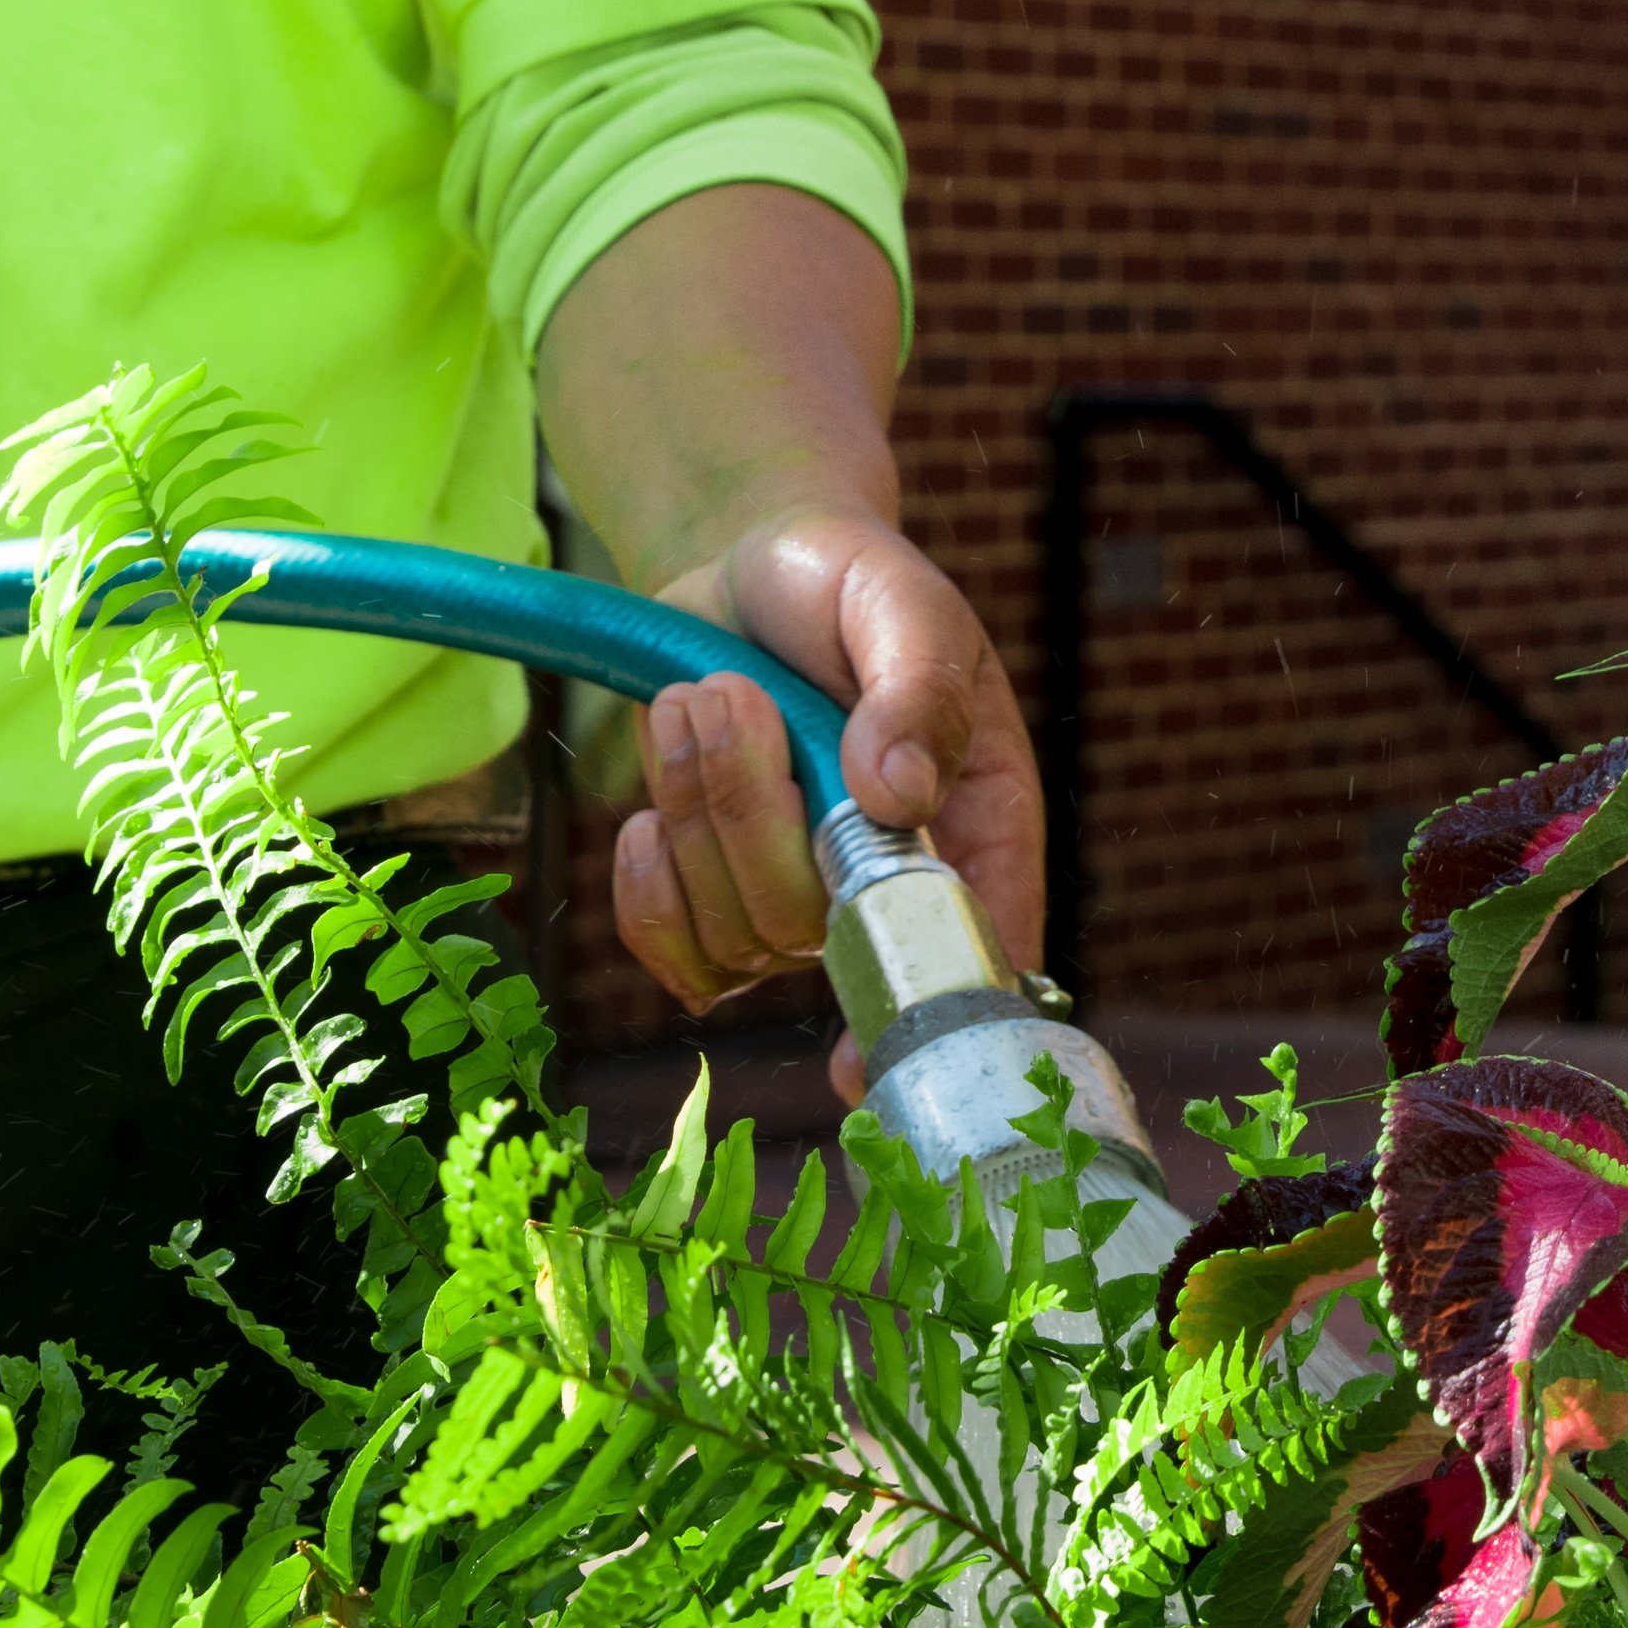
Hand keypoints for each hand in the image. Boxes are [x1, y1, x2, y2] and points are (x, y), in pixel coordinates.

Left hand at [609, 509, 1045, 1102]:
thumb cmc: (845, 581)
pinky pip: (676, 954)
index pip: (979, 946)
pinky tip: (652, 815)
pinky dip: (648, 888)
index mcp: (976, 818)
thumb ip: (914, 686)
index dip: (933, 1013)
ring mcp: (803, 900)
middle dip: (748, 809)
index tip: (865, 1060)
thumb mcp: (898, 600)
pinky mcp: (721, 899)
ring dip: (694, 807)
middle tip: (731, 694)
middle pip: (816, 930)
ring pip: (736, 935)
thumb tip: (896, 794)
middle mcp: (895, 882)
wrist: (750, 567)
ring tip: (701, 698)